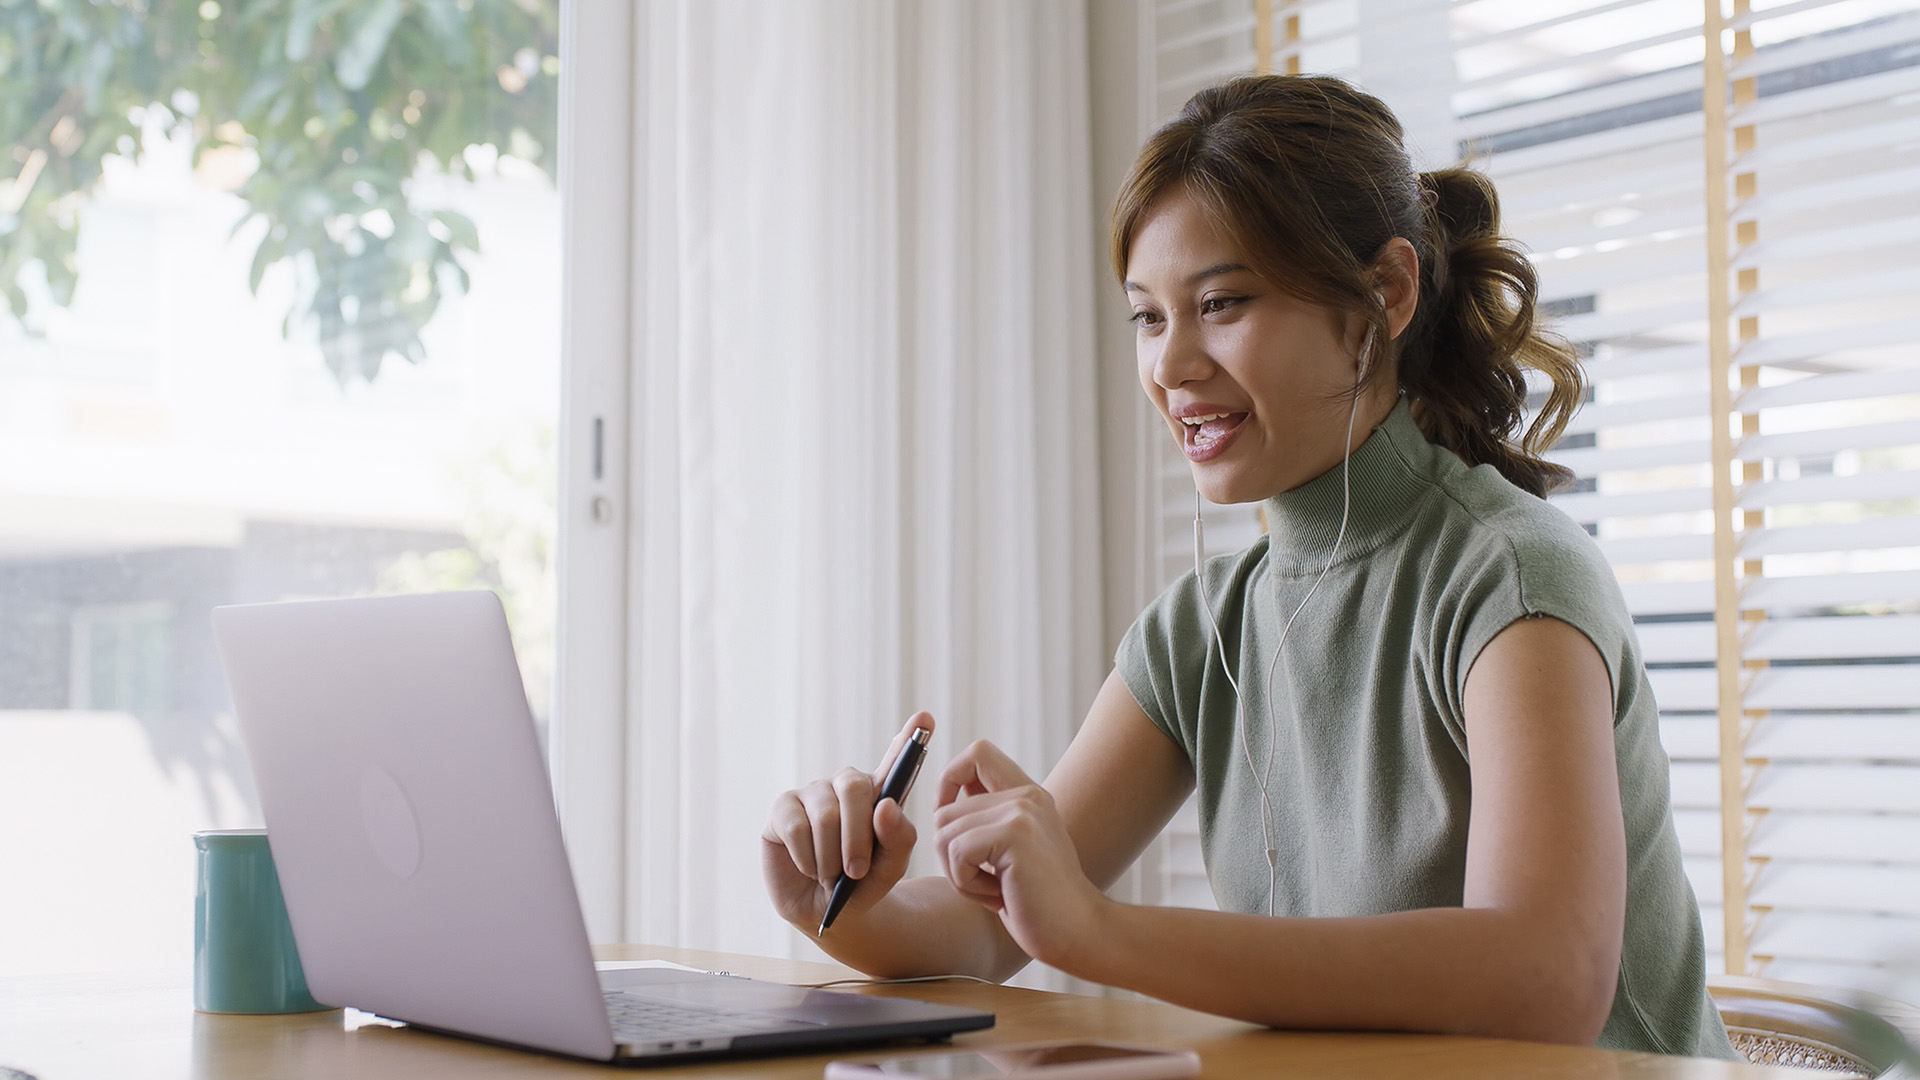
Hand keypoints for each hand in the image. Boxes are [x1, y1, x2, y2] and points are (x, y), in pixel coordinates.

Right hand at [761, 713, 932, 933]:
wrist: (826, 913)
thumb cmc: (863, 885)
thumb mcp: (890, 869)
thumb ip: (898, 840)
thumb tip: (885, 807)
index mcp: (880, 794)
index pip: (897, 758)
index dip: (910, 736)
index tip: (926, 717)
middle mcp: (845, 785)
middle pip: (855, 786)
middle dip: (858, 836)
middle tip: (857, 871)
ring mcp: (812, 793)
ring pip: (825, 813)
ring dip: (831, 856)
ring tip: (832, 876)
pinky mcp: (783, 808)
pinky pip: (796, 827)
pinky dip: (808, 858)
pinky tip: (810, 869)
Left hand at [932, 739, 1107, 969]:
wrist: (1079, 932)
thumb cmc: (1040, 902)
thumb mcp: (1013, 851)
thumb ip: (988, 821)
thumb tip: (942, 804)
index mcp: (1027, 794)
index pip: (977, 752)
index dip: (950, 779)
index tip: (954, 821)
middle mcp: (1026, 794)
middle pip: (945, 810)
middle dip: (950, 857)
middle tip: (985, 882)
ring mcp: (1021, 812)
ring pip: (945, 833)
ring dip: (959, 874)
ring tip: (996, 890)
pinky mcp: (1015, 834)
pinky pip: (957, 853)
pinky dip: (967, 884)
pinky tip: (1000, 896)